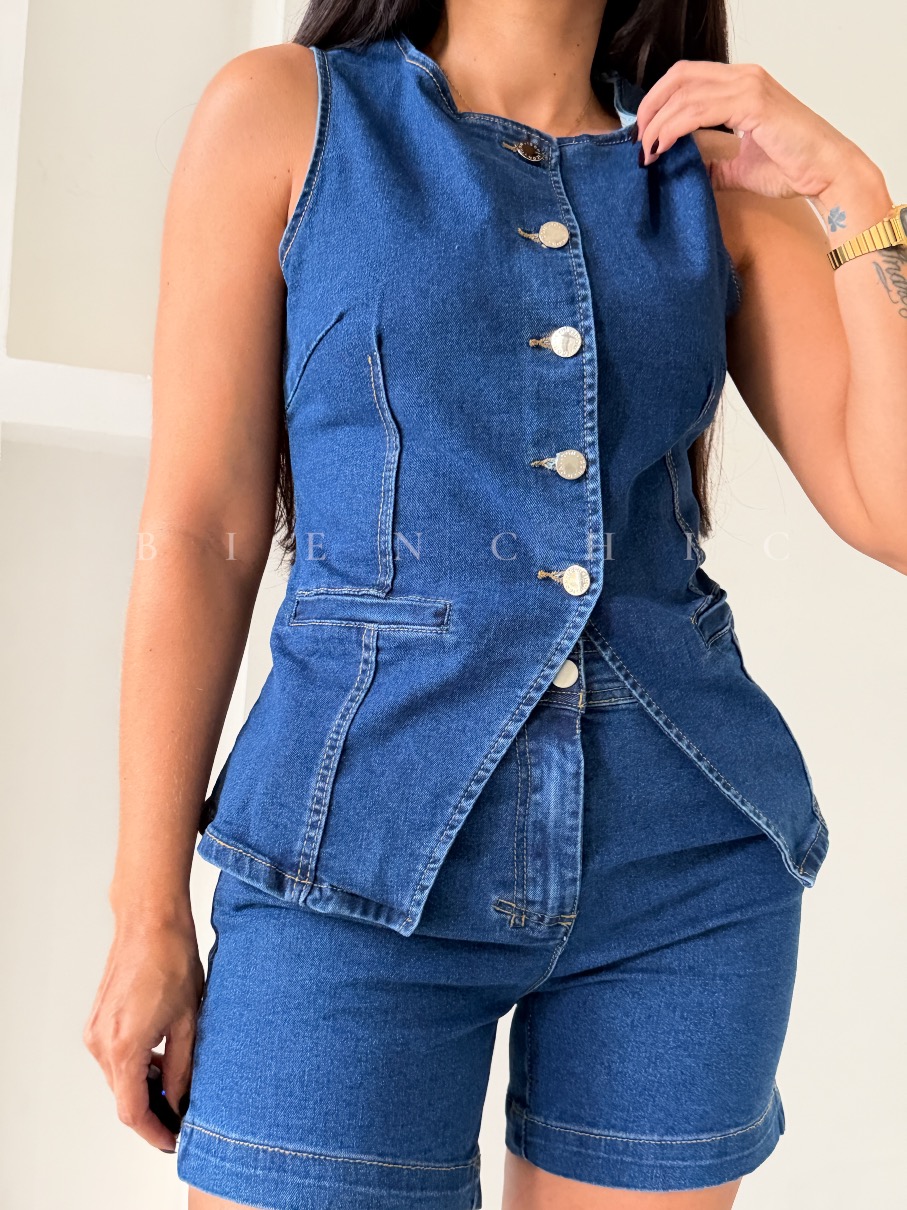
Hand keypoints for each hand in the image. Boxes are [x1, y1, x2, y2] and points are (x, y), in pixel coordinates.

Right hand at [83, 916, 205, 1151]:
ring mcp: (95, 1031)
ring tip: (177, 1086)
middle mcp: (101, 1043)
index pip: (133, 1111)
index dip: (154, 1132)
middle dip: (152, 1112)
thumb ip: (183, 1067)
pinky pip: (113, 1058)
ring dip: (144, 1088)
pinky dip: (135, 1067)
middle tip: (181, 1117)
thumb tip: (180, 1100)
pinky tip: (161, 1060)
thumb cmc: (172, 960)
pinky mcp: (97, 1020)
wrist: (150, 922)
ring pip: (118, 1078)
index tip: (173, 1139)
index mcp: (125, 1047)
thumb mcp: (189, 1020)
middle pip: (123, 1097)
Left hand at [634, 60, 875, 201]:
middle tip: (636, 141)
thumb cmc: (793, 168)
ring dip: (657, 123)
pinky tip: (661, 148)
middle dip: (650, 107)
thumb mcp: (739, 166)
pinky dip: (673, 128)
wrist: (828, 173)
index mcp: (741, 84)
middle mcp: (744, 77)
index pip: (687, 78)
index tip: (643, 134)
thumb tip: (684, 168)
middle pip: (679, 76)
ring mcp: (749, 86)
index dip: (658, 101)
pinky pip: (698, 109)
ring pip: (684, 93)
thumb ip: (711, 162)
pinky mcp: (753, 103)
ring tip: (645, 152)